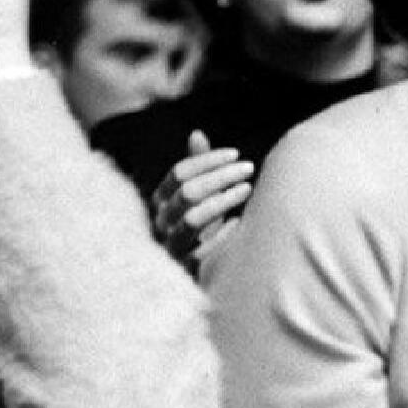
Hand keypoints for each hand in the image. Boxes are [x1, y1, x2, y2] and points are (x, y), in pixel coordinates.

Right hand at [150, 129, 253, 271]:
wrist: (185, 274)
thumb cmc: (194, 228)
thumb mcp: (192, 198)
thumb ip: (195, 169)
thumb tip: (196, 133)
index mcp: (158, 201)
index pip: (179, 173)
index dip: (208, 160)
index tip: (236, 154)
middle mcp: (159, 222)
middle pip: (188, 192)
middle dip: (221, 177)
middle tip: (248, 168)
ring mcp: (170, 246)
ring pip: (193, 219)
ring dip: (223, 201)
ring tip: (247, 189)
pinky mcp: (183, 269)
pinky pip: (202, 251)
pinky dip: (223, 236)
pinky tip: (240, 223)